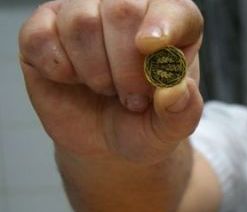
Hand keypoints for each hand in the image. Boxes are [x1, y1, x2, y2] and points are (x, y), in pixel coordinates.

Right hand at [19, 0, 203, 163]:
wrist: (106, 143)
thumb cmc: (145, 123)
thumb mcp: (172, 128)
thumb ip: (183, 111)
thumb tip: (175, 90)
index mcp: (173, 23)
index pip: (173, 9)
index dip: (164, 24)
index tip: (152, 48)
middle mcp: (129, 7)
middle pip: (123, 9)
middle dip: (127, 66)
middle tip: (133, 99)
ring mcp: (83, 12)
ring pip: (82, 21)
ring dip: (95, 71)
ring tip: (107, 89)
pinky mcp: (43, 28)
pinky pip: (42, 36)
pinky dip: (59, 69)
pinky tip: (73, 80)